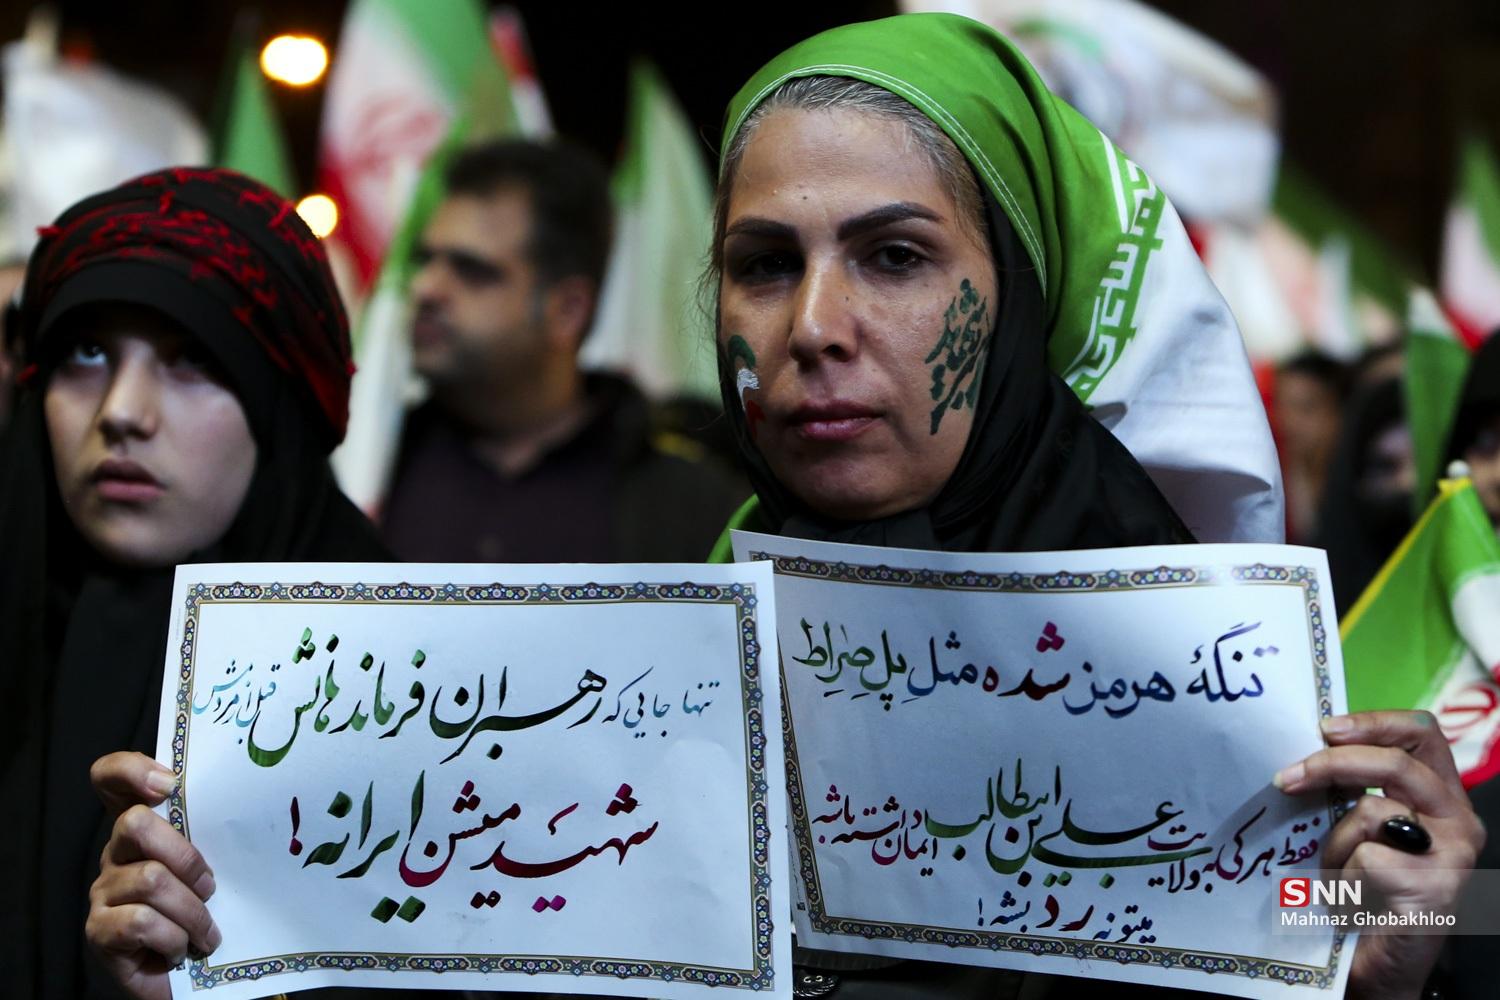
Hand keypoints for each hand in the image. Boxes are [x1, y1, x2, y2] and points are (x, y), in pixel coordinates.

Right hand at [85, 751, 219, 999]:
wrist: (193, 979)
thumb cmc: (209, 914)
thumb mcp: (215, 868)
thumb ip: (213, 836)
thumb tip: (248, 806)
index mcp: (143, 830)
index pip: (111, 778)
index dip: (130, 770)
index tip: (168, 782)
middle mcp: (116, 853)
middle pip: (134, 823)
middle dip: (185, 856)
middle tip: (210, 887)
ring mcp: (103, 891)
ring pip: (150, 880)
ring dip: (191, 911)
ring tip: (206, 932)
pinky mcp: (99, 931)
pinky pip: (142, 922)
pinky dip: (173, 938)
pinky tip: (181, 949)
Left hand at [1275, 711, 1484, 999]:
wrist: (1377, 965)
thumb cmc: (1362, 891)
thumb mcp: (1357, 828)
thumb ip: (1351, 788)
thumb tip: (1307, 745)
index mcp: (1440, 795)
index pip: (1421, 733)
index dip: (1373, 722)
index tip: (1323, 728)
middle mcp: (1458, 819)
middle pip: (1396, 762)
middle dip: (1333, 765)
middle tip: (1285, 779)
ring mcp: (1453, 854)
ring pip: (1373, 812)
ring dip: (1335, 844)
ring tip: (1337, 877)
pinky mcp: (1438, 888)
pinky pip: (1368, 858)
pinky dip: (1344, 878)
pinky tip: (1352, 901)